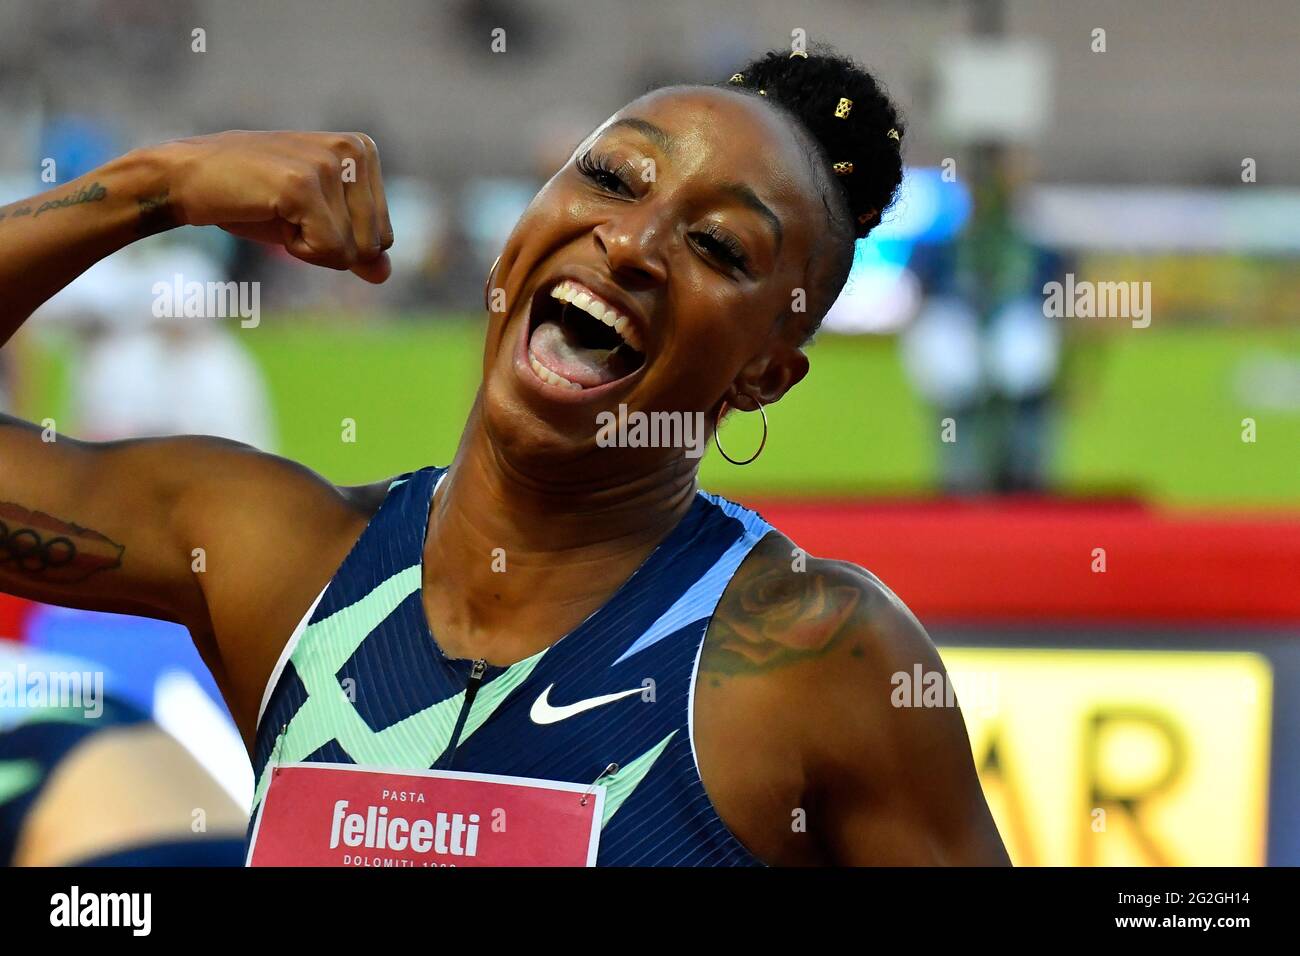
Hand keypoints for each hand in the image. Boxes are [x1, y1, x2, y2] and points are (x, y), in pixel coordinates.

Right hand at [157, 130, 393, 282]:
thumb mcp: (312, 223)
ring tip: (278, 210)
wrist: (187, 178)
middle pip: (374, 245)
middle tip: (287, 213)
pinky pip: (329, 251)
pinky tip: (271, 214)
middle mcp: (355, 150)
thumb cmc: (252, 198)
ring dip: (311, 248)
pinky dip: (299, 249)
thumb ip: (353, 245)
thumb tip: (385, 273)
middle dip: (330, 247)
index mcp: (363, 150)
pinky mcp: (304, 185)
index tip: (302, 211)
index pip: (384, 236)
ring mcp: (329, 164)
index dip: (339, 241)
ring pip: (353, 252)